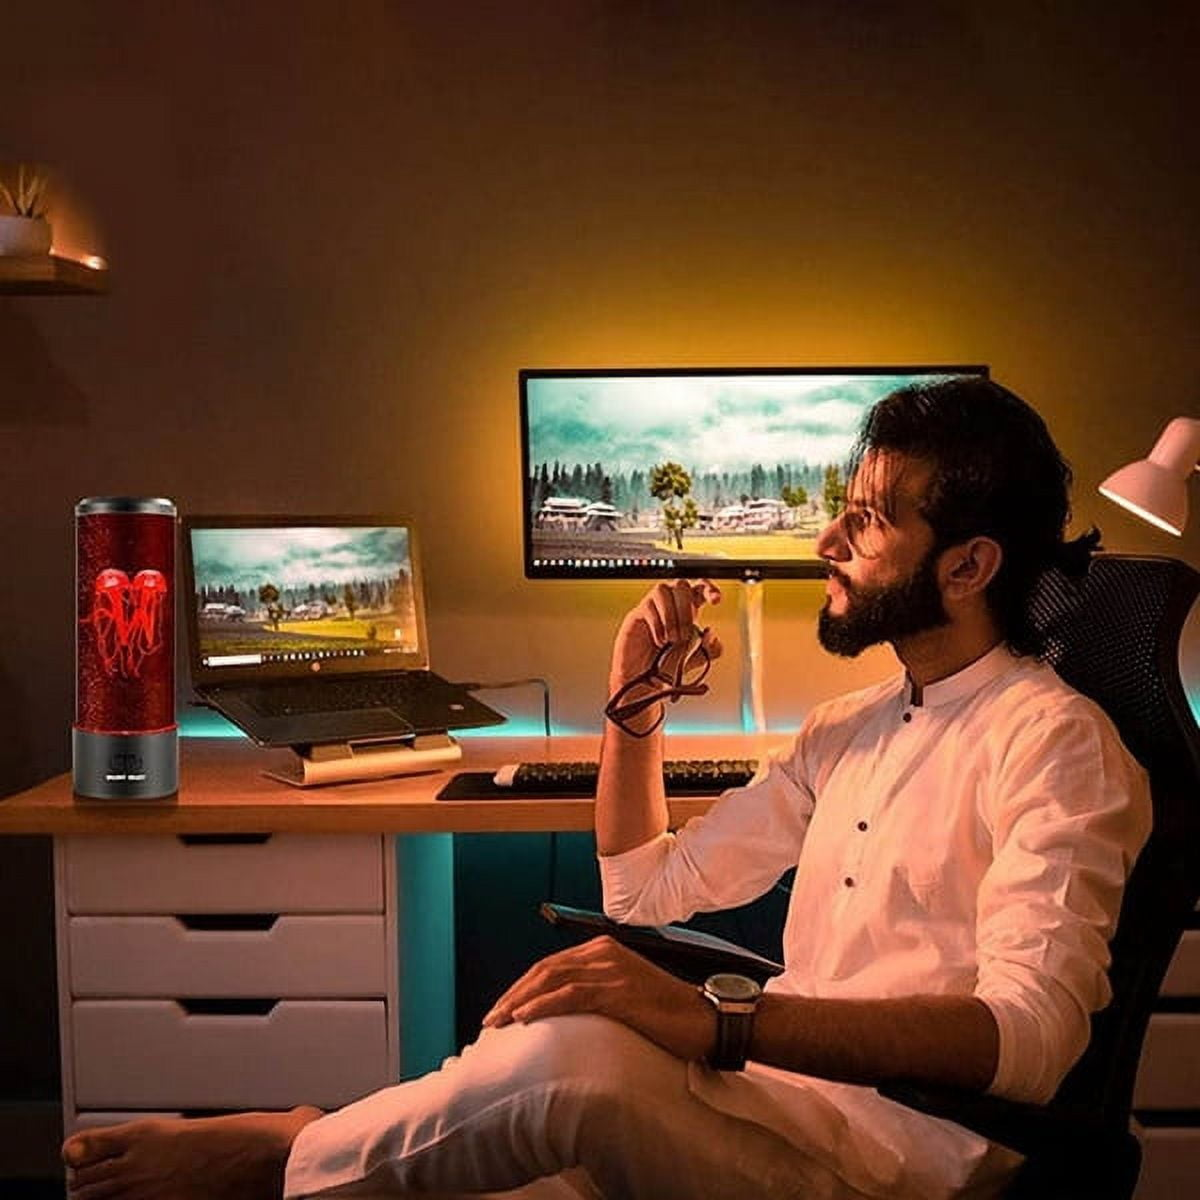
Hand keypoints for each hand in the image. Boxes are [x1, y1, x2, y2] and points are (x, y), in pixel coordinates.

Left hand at [482, 936, 716, 1062]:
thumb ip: (597, 993)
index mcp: (604, 949)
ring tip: (498, 1022)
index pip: (551, 966)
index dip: (522, 987)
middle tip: (490, 1020)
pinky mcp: (619, 991)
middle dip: (513, 994)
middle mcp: (604, 952)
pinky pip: (571, 996)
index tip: (502, 1009)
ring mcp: (612, 969)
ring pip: (552, 980)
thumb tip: (563, 1013)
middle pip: (545, 970)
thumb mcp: (626, 994)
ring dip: (519, 1001)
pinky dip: (543, 1006)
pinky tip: (524, 1018)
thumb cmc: (668, 1014)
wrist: (706, 1020)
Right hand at [610, 579, 723, 694]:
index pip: (699, 587)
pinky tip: (659, 641)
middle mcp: (670, 604)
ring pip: (663, 590)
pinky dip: (657, 625)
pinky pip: (648, 606)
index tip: (716, 601)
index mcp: (688, 609)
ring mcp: (652, 607)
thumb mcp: (698, 660)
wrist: (644, 682)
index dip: (709, 588)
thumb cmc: (668, 667)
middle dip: (686, 609)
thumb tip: (709, 632)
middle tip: (685, 635)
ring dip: (671, 616)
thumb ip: (711, 648)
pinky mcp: (636, 615)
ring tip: (671, 640)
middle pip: (681, 584)